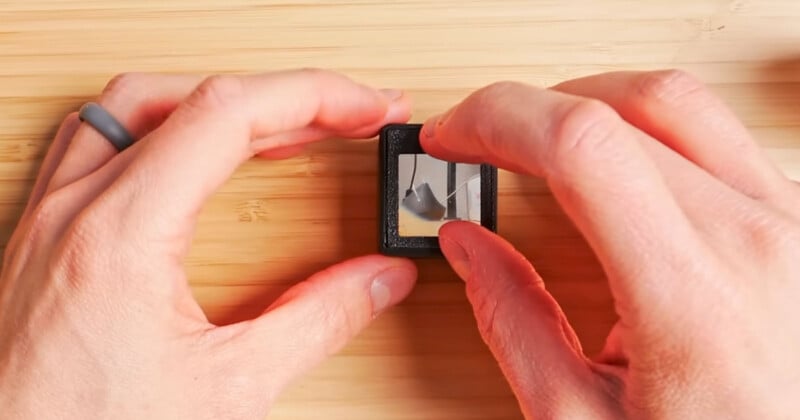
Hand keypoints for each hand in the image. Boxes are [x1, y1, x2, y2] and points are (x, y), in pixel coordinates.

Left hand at [0, 70, 416, 418]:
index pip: (229, 114)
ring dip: (221, 104)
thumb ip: (317, 323)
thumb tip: (378, 280)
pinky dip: (166, 128)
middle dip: (284, 99)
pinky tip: (193, 153)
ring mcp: (51, 219)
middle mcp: (75, 210)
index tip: (364, 108)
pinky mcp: (44, 238)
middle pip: (193, 99)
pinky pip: (101, 141)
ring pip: (138, 107)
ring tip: (281, 125)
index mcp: (121, 233)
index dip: (313, 97)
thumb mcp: (227, 388)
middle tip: (344, 117)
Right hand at [422, 70, 799, 417]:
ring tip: (538, 143)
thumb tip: (468, 246)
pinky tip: (611, 174)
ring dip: (587, 106)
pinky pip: (715, 138)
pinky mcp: (798, 221)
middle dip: (526, 115)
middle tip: (479, 145)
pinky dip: (643, 135)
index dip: (499, 119)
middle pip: (621, 109)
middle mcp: (757, 239)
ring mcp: (790, 223)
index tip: (457, 134)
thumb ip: (514, 324)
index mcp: (694, 296)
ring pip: (675, 103)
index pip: (582, 144)